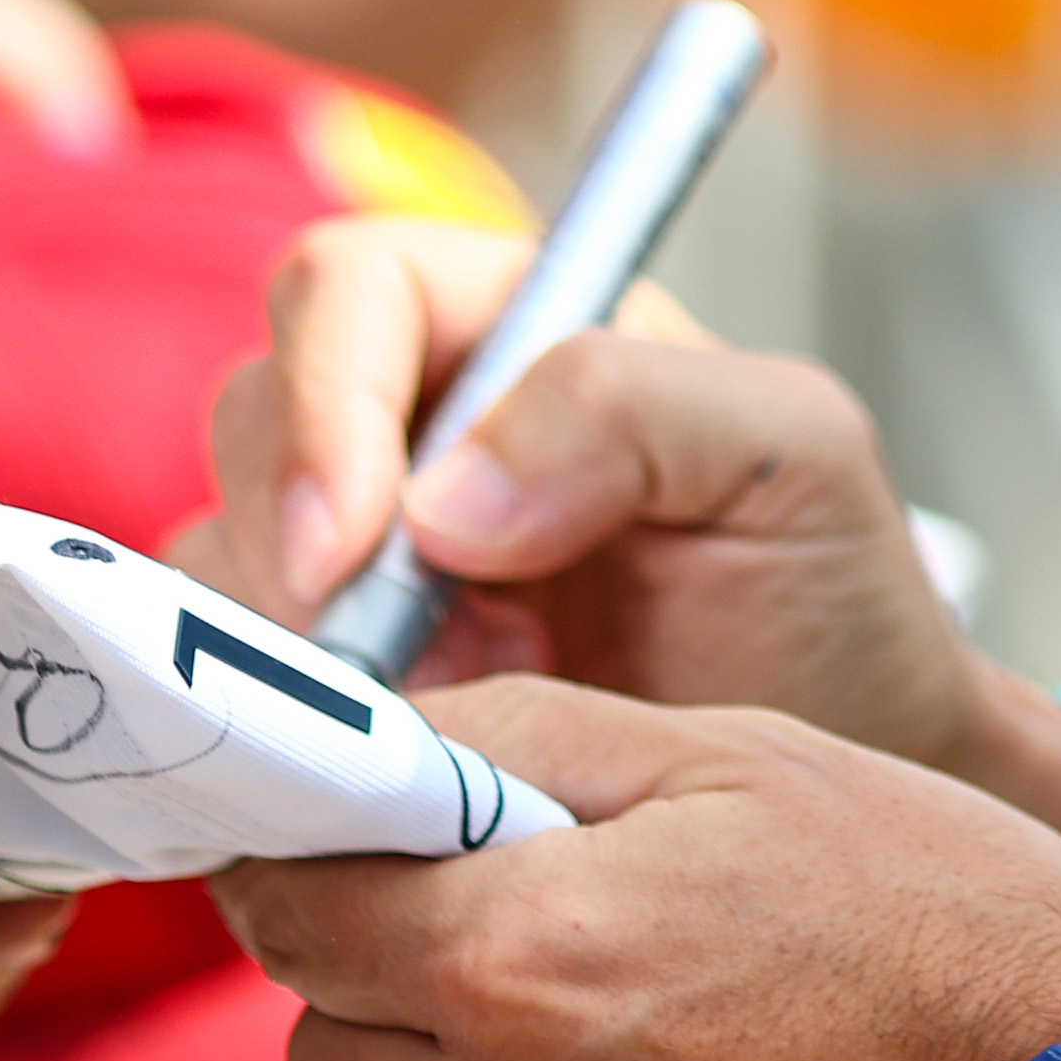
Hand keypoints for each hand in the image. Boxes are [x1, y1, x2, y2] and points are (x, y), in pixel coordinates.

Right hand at [177, 222, 1060, 819]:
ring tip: (429, 724)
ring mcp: (363, 558)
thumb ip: (631, 408)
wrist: (839, 770)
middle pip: (252, 416)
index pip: (348, 289)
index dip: (322, 399)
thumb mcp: (786, 455)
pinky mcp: (340, 684)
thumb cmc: (824, 592)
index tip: (353, 545)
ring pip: (221, 557)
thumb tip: (445, 500)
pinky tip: (393, 771)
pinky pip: (236, 683)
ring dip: (283, 651)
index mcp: (510, 320)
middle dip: (283, 542)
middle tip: (372, 669)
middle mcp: (412, 422)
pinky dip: (283, 730)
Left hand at [225, 682, 1060, 1060]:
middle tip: (488, 915)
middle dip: (372, 969)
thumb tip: (382, 734)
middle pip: (316, 1036)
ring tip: (553, 1028)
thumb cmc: (932, 915)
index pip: (286, 904)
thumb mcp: (732, 758)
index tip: (340, 828)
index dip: (304, 848)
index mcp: (524, 950)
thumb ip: (526, 737)